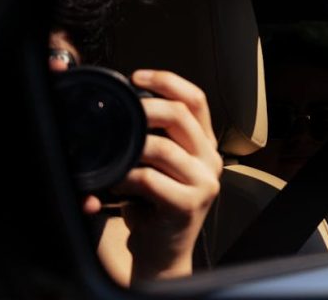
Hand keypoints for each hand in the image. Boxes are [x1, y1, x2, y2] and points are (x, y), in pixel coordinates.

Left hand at [84, 69, 221, 282]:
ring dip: (132, 148)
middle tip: (122, 113)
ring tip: (117, 157)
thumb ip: (155, 137)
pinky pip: (151, 179)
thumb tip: (126, 107)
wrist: (164, 251)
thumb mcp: (161, 164)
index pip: (196, 99)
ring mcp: (204, 181)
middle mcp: (211, 159)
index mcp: (205, 144)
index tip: (137, 76)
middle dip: (146, 107)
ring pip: (163, 147)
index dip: (167, 81)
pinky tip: (118, 182)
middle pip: (181, 115)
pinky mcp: (189, 204)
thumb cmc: (156, 205)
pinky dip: (128, 177)